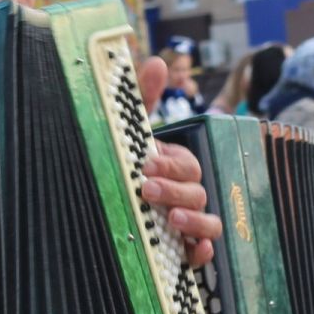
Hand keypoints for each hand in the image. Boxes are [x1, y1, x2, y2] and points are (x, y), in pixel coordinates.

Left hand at [139, 56, 222, 266]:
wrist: (103, 198)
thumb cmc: (126, 163)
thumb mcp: (130, 132)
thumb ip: (142, 97)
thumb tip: (156, 60)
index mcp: (177, 166)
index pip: (187, 163)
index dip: (171, 163)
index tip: (147, 161)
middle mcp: (188, 193)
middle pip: (197, 191)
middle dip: (175, 189)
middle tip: (147, 188)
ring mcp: (189, 222)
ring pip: (209, 222)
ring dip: (195, 220)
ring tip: (172, 220)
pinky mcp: (185, 248)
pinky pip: (205, 253)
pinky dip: (204, 252)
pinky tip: (196, 251)